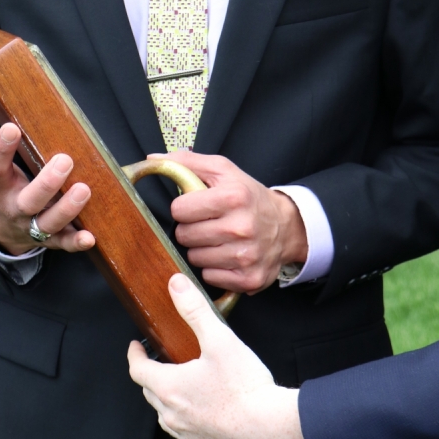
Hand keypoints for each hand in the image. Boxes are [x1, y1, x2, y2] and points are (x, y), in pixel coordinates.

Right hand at [0, 95, 95, 255]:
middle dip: (46, 183)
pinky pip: (63, 243)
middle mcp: (14, 206)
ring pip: (48, 222)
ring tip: (84, 189)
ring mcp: (32, 224)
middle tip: (65, 160)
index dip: (2, 149)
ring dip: (67, 209)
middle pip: (28, 199)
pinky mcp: (50, 238)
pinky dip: (76, 242)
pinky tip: (90, 238)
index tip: (12, 128)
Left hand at [128, 274, 312, 438]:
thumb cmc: (246, 387)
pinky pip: (189, 437)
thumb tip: (176, 285)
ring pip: (168, 417)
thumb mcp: (220, 339)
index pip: (137, 370)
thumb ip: (195, 310)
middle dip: (153, 376)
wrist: (273, 430)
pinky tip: (207, 414)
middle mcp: (172, 417)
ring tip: (185, 388)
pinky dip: (191, 423)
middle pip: (151, 393)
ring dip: (171, 402)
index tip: (136, 347)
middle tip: (163, 362)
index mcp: (170, 387)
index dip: (134, 355)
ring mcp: (188, 438)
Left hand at [149, 151, 307, 293]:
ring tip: (217, 239)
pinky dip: (213, 268)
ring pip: (194, 258)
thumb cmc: (248, 196)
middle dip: (191, 229)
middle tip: (207, 223)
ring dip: (201, 249)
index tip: (196, 207)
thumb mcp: (223, 171)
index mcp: (234, 197)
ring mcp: (246, 256)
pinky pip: (208, 277)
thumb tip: (152, 159)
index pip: (179, 210)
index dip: (184, 208)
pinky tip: (226, 256)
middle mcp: (241, 227)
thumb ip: (187, 162)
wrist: (286, 226)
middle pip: (184, 236)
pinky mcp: (248, 279)